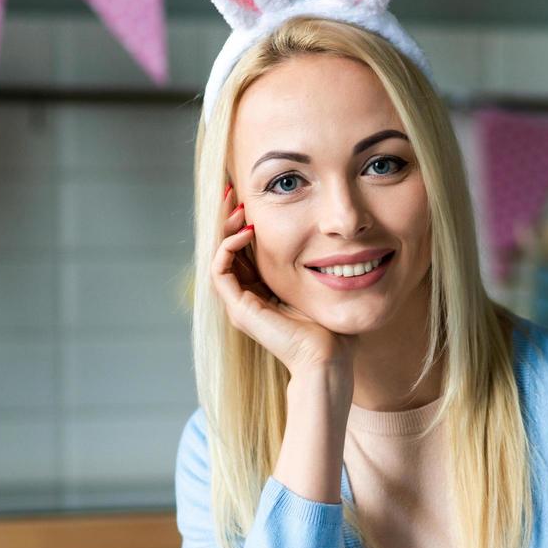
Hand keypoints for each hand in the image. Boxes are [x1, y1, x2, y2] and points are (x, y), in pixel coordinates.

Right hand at [212, 184, 356, 379]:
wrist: (327, 356)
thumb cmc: (329, 326)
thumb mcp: (317, 283)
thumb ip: (312, 263)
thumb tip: (326, 236)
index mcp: (261, 290)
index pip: (242, 250)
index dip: (240, 223)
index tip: (246, 197)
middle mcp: (246, 296)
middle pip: (225, 249)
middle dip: (226, 219)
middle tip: (232, 192)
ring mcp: (240, 304)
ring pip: (218, 257)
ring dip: (224, 229)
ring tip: (238, 208)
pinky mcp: (239, 309)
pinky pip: (219, 272)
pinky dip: (228, 248)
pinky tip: (247, 232)